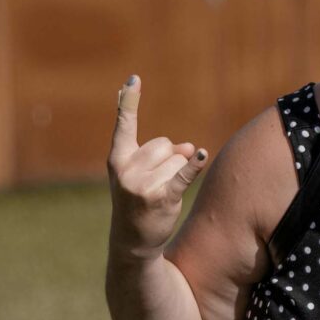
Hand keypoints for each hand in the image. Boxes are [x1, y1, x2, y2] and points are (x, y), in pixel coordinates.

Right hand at [107, 75, 207, 260]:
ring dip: (177, 174)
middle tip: (154, 183)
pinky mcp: (162, 196)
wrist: (132, 240)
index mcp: (118, 159)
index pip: (125, 125)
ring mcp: (142, 184)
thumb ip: (165, 154)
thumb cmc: (140, 199)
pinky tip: (201, 154)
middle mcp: (126, 169)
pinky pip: (184, 174)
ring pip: (179, 159)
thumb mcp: (144, 173)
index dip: (130, 101)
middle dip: (168, 160)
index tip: (133, 79)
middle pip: (165, 144)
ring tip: (161, 193)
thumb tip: (191, 149)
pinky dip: (195, 166)